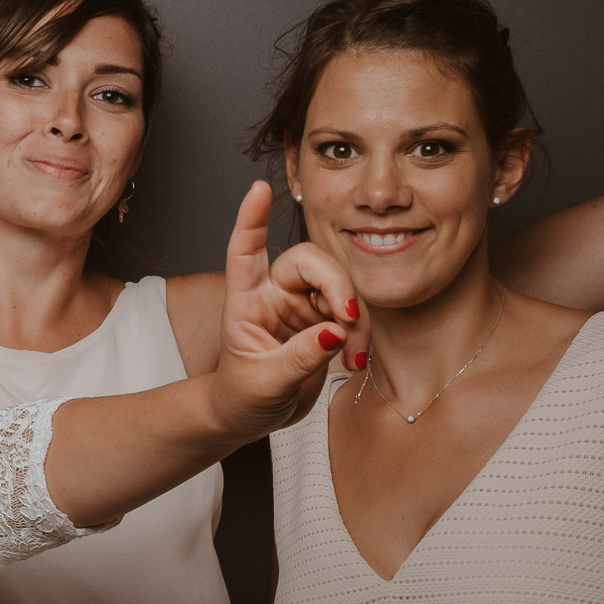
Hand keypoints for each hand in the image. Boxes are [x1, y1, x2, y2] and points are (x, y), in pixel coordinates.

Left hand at [207, 182, 365, 438]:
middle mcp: (273, 293)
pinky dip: (361, 335)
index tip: (258, 188)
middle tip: (348, 319)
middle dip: (337, 284)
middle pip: (311, 261)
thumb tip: (335, 331)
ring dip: (355, 319)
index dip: (252, 219)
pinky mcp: (324, 322)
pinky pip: (354, 315)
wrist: (250, 415)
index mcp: (245, 299)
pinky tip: (355, 359)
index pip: (245, 250)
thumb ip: (298, 358)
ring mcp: (301, 305)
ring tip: (352, 357)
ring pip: (340, 288)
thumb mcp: (263, 383)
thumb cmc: (242, 395)